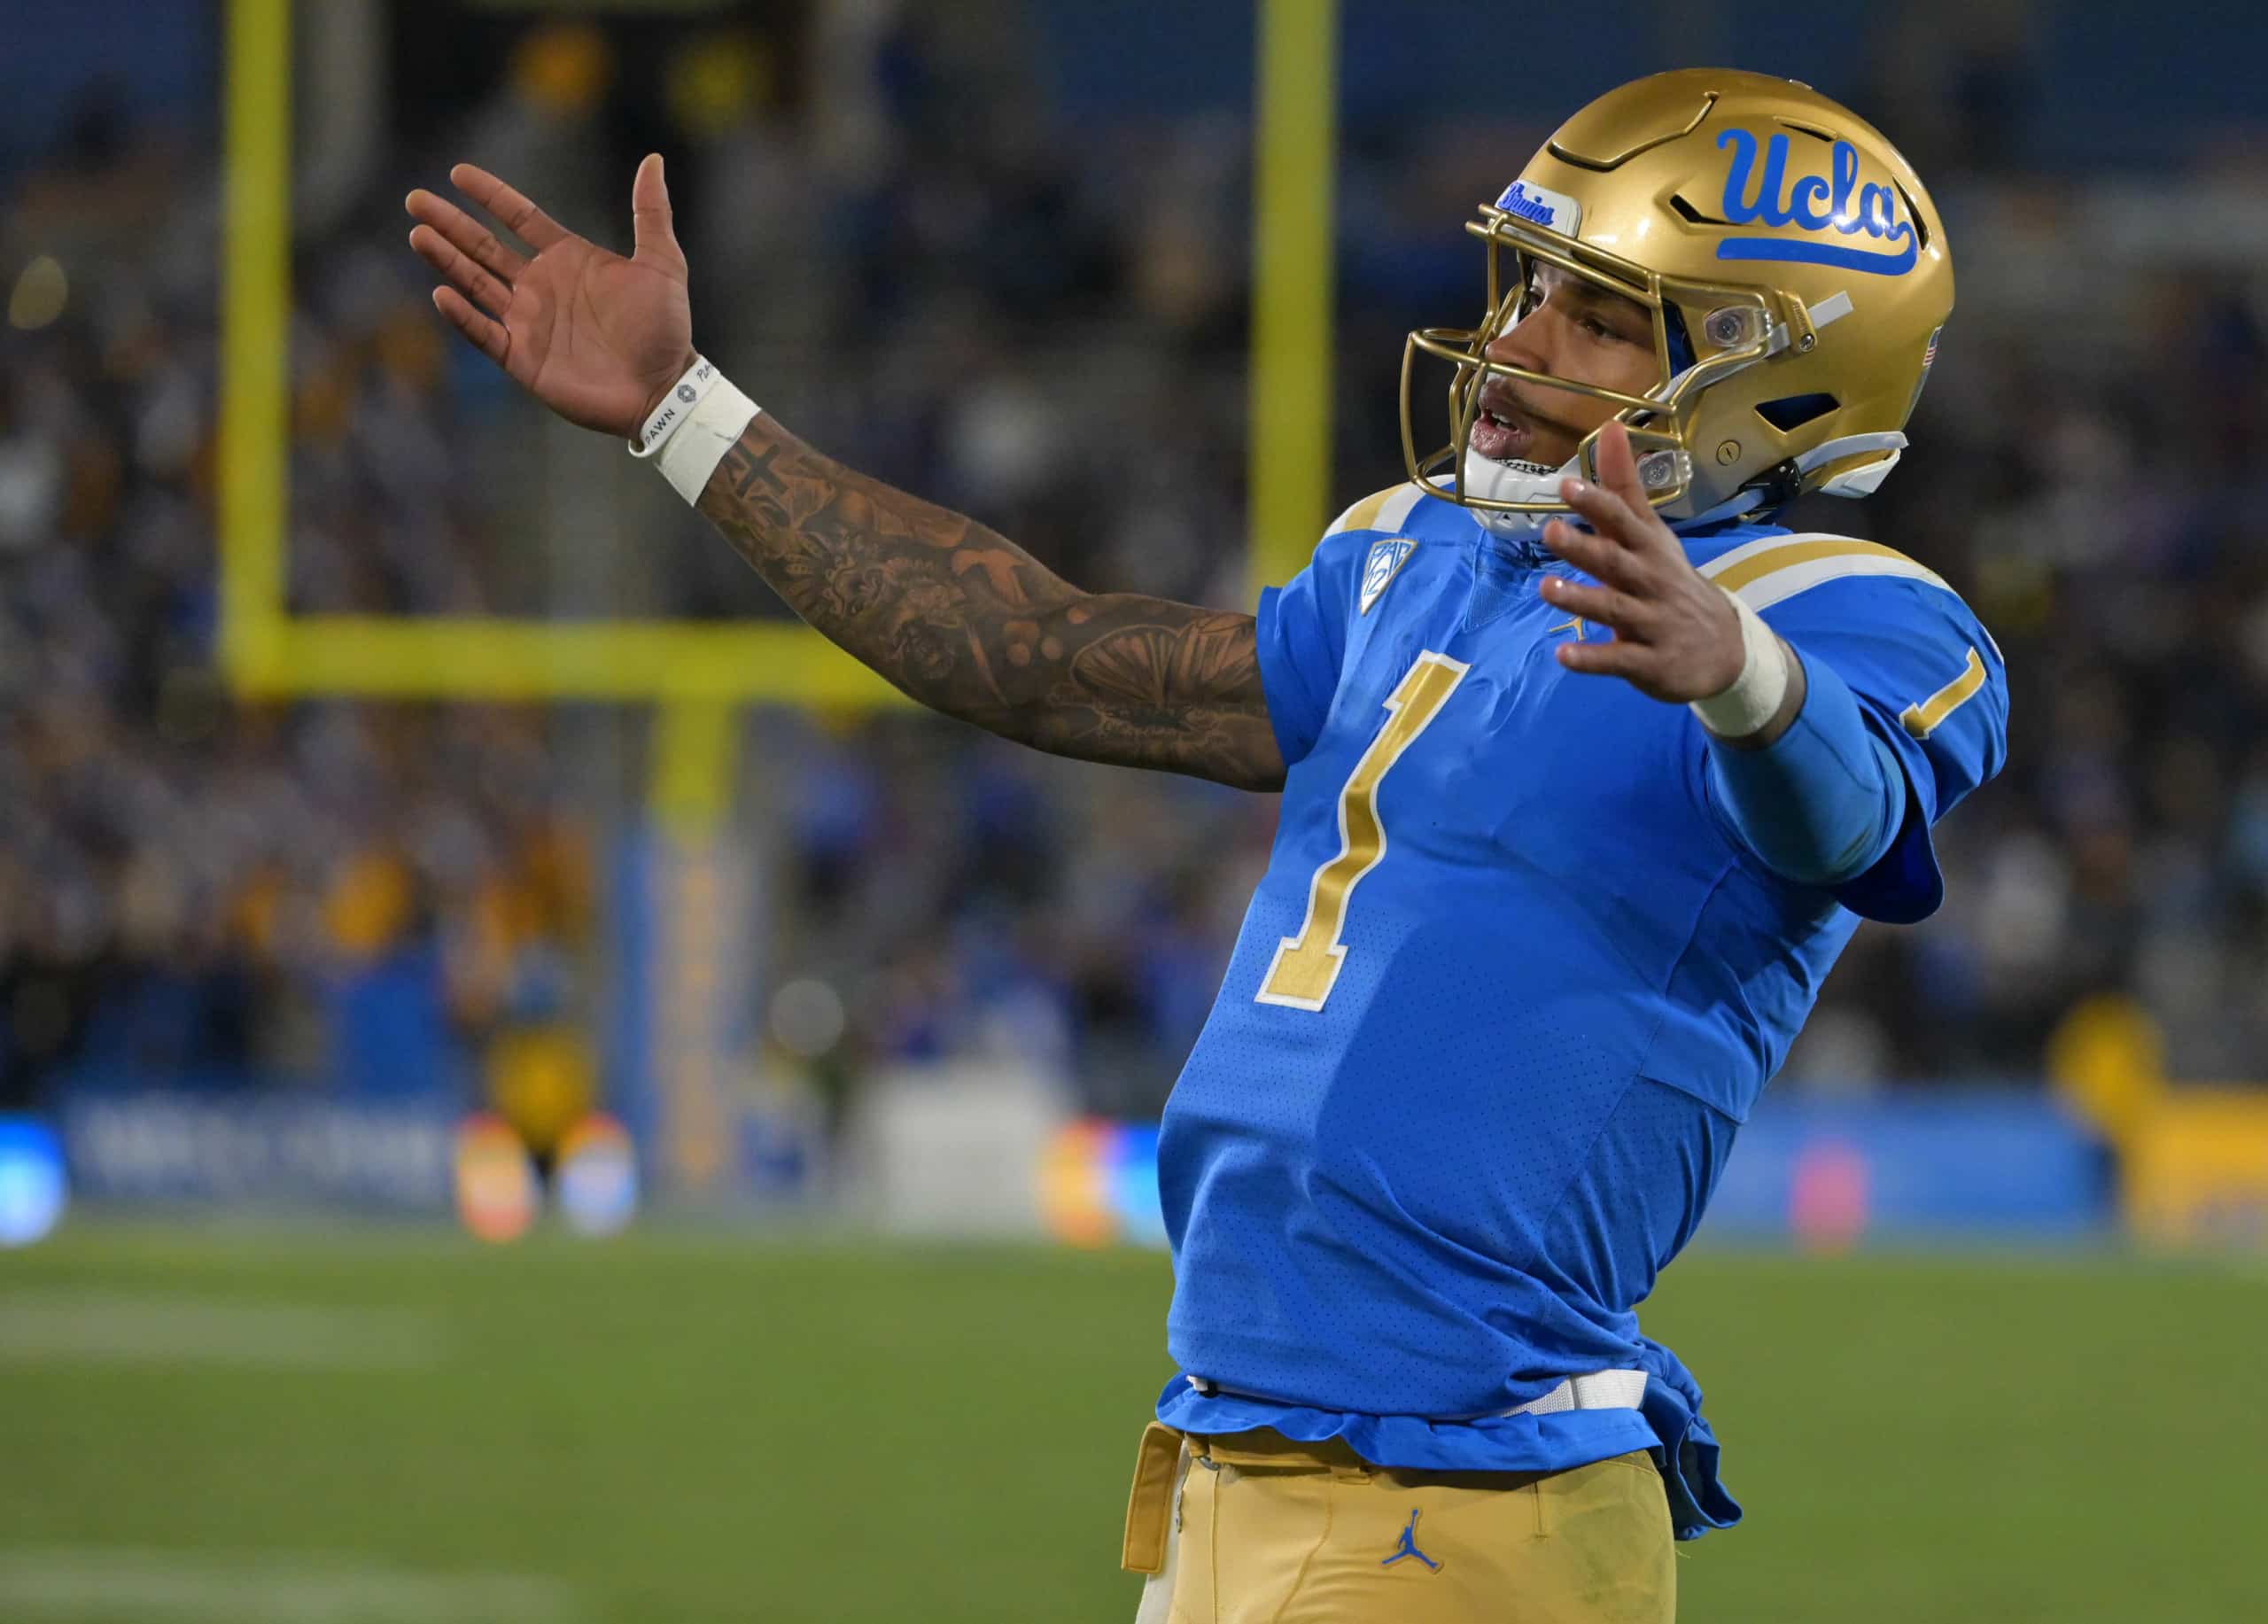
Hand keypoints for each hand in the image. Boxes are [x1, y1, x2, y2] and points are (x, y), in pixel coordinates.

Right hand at [406, 155, 694, 440]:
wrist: (663, 388)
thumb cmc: (666, 328)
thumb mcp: (663, 263)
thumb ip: (650, 212)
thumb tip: (652, 159)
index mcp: (568, 259)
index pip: (519, 218)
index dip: (490, 195)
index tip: (458, 173)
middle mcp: (541, 286)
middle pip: (484, 247)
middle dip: (449, 223)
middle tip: (415, 200)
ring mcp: (528, 322)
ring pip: (475, 283)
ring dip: (446, 260)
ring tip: (418, 234)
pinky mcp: (523, 358)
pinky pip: (484, 333)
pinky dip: (463, 315)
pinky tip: (441, 293)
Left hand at [1535, 422, 1747, 703]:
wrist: (1725, 650)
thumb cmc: (1671, 583)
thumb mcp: (1652, 535)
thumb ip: (1624, 487)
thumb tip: (1608, 426)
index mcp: (1650, 550)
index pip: (1624, 521)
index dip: (1597, 503)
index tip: (1567, 485)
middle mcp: (1651, 582)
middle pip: (1617, 563)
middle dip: (1585, 548)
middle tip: (1550, 531)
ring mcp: (1652, 623)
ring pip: (1614, 610)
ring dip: (1581, 599)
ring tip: (1545, 588)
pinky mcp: (1650, 662)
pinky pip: (1618, 660)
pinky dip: (1592, 659)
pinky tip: (1563, 655)